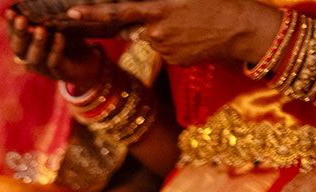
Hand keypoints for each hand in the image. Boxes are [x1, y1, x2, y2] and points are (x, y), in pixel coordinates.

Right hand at [7, 12, 107, 85]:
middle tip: (21, 19)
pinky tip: (59, 36)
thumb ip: (47, 18)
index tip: (10, 12)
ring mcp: (44, 68)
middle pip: (19, 49)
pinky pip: (54, 62)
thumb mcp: (57, 26)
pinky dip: (56, 48)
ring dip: (37, 43)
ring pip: (34, 58)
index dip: (10, 26)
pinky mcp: (59, 73)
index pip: (13, 37)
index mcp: (27, 47)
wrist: (88, 61)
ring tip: (40, 28)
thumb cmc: (69, 40)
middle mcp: (31, 59)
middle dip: (20, 34)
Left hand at [66, 0, 280, 64]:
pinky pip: (167, 51)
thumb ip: (159, 4)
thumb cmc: (218, 3)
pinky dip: (177, 44)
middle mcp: (156, 31)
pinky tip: (196, 38)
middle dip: (150, 23)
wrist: (243, 27)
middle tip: (179, 18)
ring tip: (194, 25)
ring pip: (154, 40)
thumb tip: (139, 11)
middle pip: (139, 28)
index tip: (71, 13)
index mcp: (159, 9)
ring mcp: (164, 49)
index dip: (92, 13)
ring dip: (167, 33)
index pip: (118, 11)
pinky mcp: (174, 61)